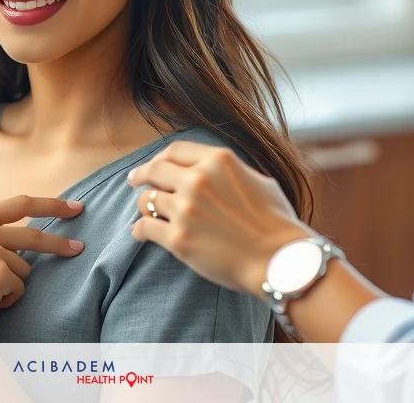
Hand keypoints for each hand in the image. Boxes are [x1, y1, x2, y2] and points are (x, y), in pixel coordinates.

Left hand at [127, 141, 310, 297]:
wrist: (279, 261)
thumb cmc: (275, 223)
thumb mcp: (258, 180)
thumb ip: (229, 171)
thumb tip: (210, 171)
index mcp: (218, 161)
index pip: (174, 151)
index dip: (158, 158)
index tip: (152, 166)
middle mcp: (198, 180)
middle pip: (155, 170)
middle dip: (141, 175)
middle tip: (134, 181)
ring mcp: (186, 209)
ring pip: (147, 199)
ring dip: (144, 204)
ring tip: (146, 211)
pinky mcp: (178, 239)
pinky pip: (144, 227)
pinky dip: (139, 229)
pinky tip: (140, 232)